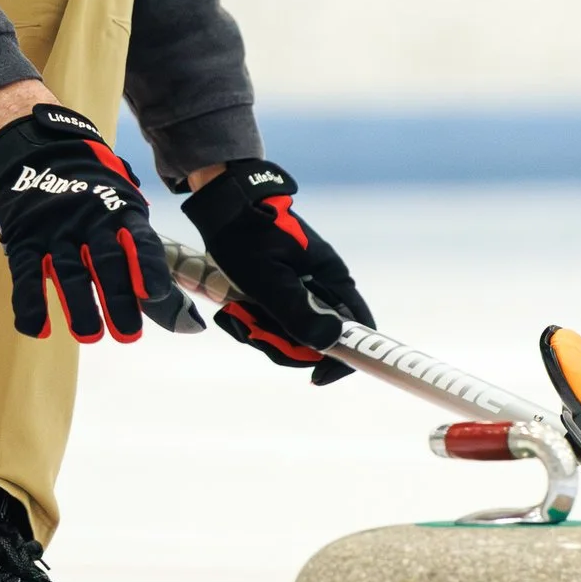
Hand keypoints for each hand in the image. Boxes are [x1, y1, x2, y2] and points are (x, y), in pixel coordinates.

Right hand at [0, 103, 175, 342]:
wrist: (41, 153)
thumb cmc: (98, 201)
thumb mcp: (126, 219)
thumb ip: (150, 272)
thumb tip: (191, 326)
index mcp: (121, 213)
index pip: (139, 239)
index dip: (147, 265)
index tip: (152, 294)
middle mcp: (90, 219)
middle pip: (106, 261)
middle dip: (117, 297)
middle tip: (127, 334)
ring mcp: (55, 229)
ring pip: (68, 270)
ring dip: (78, 306)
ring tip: (89, 335)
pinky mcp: (24, 239)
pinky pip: (26, 273)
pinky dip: (30, 302)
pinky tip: (38, 329)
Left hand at [182, 161, 373, 383]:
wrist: (221, 204)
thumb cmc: (247, 235)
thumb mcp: (268, 278)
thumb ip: (297, 311)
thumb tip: (331, 343)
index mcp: (332, 279)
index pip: (358, 329)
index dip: (344, 359)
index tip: (316, 377)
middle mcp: (323, 287)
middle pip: (317, 339)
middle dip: (283, 343)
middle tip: (251, 327)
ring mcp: (300, 289)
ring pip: (290, 333)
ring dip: (260, 332)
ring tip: (235, 313)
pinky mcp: (279, 290)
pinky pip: (273, 321)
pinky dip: (252, 321)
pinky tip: (232, 309)